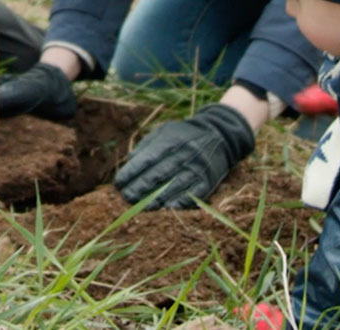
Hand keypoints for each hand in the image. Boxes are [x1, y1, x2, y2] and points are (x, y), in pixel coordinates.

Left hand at [114, 102, 254, 208]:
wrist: (220, 134)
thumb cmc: (184, 135)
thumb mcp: (164, 132)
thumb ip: (146, 146)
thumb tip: (129, 164)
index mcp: (171, 140)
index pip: (147, 158)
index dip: (132, 172)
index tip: (119, 183)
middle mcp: (184, 154)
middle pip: (159, 174)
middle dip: (140, 187)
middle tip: (126, 197)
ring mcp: (197, 167)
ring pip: (174, 186)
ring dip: (156, 198)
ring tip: (141, 207)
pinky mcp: (208, 180)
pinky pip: (193, 194)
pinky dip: (180, 202)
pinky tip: (167, 209)